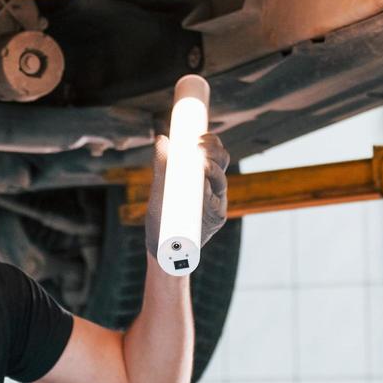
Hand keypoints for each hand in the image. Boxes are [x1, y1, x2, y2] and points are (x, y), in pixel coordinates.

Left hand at [145, 132, 229, 257]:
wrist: (162, 247)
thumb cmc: (162, 216)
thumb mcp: (159, 187)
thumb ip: (162, 164)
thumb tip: (163, 138)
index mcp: (202, 176)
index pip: (213, 153)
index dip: (212, 141)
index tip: (201, 134)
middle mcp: (213, 187)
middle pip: (222, 162)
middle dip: (214, 150)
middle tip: (199, 146)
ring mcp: (216, 203)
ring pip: (222, 179)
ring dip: (213, 168)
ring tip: (200, 163)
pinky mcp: (217, 218)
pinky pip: (217, 201)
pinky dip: (210, 191)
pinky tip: (203, 185)